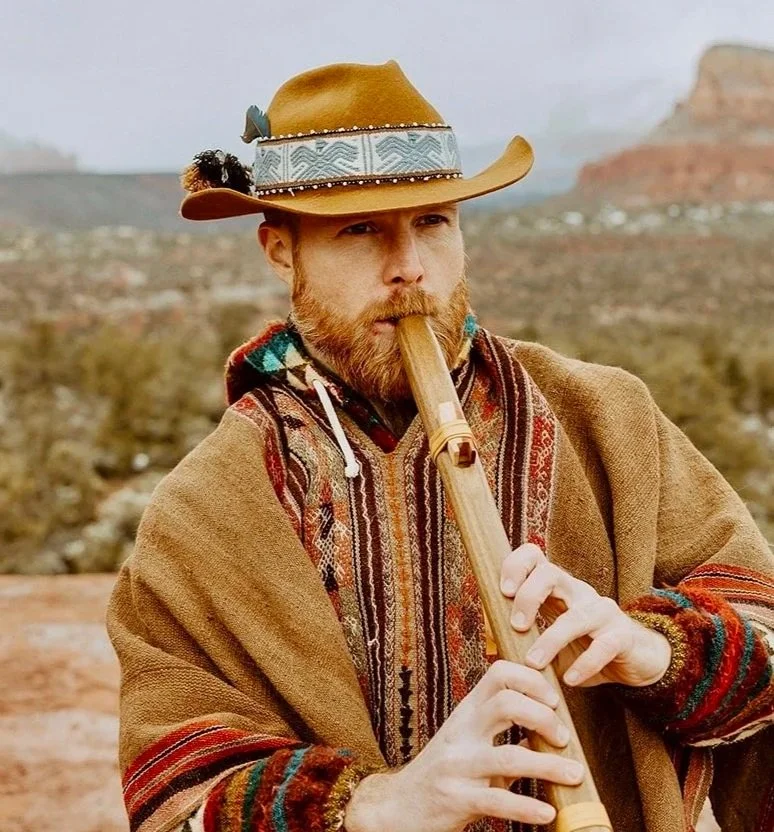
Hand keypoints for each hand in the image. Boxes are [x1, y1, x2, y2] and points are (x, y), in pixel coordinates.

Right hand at [344, 660, 584, 831]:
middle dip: (543, 717)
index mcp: (467, 713)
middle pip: (505, 703)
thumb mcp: (467, 741)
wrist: (398, 806)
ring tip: (575, 774)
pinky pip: (497, 801)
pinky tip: (547, 813)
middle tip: (564, 737)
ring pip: (509, 757)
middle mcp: (461, 732)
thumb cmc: (442, 772)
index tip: (553, 699)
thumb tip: (546, 726)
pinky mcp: (456, 799)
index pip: (498, 674)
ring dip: (549, 766)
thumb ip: (499, 731)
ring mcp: (457, 765)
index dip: (530, 679)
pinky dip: (527, 807)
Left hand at [500, 543, 671, 687]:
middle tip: (516, 626)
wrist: (634, 661)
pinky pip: (604, 646)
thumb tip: (488, 629)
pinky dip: (585, 663)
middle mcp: (579, 592)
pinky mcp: (623, 636)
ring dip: (551, 639)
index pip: (534, 556)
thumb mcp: (547, 636)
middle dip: (529, 597)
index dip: (516, 566)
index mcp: (557, 587)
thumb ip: (522, 631)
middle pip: (551, 574)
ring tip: (533, 662)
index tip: (503, 592)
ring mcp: (603, 611)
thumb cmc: (582, 646)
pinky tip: (570, 679)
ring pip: (576, 615)